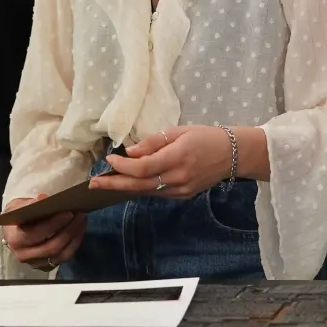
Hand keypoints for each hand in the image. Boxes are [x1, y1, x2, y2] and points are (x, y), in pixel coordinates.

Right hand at [0, 195, 85, 270]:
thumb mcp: (18, 206)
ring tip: (82, 220)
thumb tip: (43, 199)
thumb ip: (29, 204)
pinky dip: (75, 243)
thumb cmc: (18, 216)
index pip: (35, 235)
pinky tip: (80, 229)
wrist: (14, 230)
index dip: (53, 225)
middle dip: (69, 230)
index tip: (68, 213)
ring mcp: (36, 263)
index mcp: (15, 239)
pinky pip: (64, 257)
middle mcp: (23, 255)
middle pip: (51, 247)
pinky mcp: (46, 266)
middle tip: (80, 215)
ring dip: (75, 237)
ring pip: (61, 255)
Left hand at [98, 126, 239, 197]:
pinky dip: (141, 188)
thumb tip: (131, 151)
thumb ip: (153, 142)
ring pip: (146, 192)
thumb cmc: (206, 136)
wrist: (233, 154)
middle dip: (115, 185)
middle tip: (94, 184)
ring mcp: (181, 189)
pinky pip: (157, 193)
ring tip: (106, 184)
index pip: (142, 167)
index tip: (109, 159)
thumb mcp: (179, 131)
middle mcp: (178, 177)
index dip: (123, 166)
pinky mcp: (183, 195)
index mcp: (177, 157)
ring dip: (125, 188)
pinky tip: (129, 184)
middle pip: (139, 185)